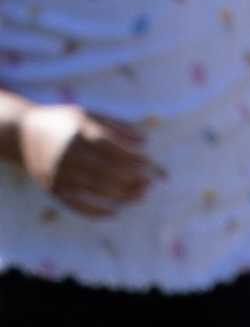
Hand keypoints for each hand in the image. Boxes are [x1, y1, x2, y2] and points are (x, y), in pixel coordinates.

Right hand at [10, 102, 152, 215]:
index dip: (133, 158)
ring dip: (123, 195)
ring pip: (97, 188)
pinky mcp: (53, 188)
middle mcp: (69, 154)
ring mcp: (60, 173)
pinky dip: (97, 211)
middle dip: (133, 179)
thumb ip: (117, 126)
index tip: (149, 163)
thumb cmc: (64, 123)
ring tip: (141, 196)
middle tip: (150, 183)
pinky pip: (77, 204)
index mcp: (79, 132)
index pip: (112, 148)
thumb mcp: (88, 115)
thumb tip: (145, 142)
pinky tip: (115, 212)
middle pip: (108, 171)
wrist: (22, 134)